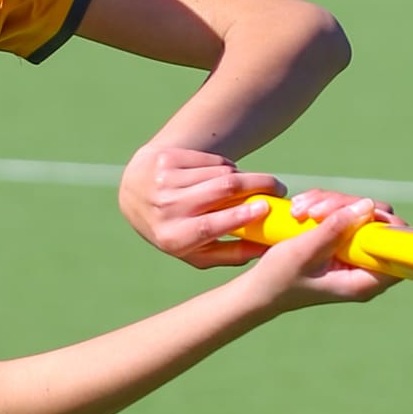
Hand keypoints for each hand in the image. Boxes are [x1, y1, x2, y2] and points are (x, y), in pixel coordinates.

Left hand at [118, 140, 286, 266]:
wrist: (135, 193)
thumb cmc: (177, 230)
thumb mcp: (197, 252)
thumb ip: (232, 255)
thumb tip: (268, 249)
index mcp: (172, 238)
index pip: (209, 225)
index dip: (239, 216)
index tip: (265, 208)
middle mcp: (165, 209)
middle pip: (221, 190)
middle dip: (256, 186)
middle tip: (277, 188)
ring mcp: (163, 180)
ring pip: (219, 173)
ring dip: (240, 178)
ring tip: (245, 186)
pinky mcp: (166, 159)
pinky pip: (210, 161)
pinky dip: (223, 167)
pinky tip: (220, 176)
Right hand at [249, 191, 399, 309]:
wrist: (258, 288)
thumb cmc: (278, 279)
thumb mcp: (303, 252)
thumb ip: (335, 229)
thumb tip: (367, 206)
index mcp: (362, 281)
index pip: (394, 249)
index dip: (385, 225)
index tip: (360, 211)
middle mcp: (363, 268)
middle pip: (376, 221)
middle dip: (346, 206)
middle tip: (315, 210)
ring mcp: (352, 254)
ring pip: (358, 212)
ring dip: (328, 204)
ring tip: (298, 212)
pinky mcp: (340, 243)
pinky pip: (342, 214)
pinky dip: (322, 207)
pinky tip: (299, 212)